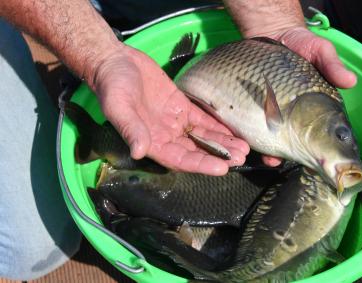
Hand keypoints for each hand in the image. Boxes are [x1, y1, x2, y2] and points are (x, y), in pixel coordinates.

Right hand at [92, 45, 248, 175]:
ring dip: (222, 143)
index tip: (222, 168)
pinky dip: (217, 126)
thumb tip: (139, 151)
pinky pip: (201, 119)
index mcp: (150, 142)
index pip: (180, 159)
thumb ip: (130, 129)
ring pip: (202, 136)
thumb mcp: (118, 107)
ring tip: (243, 147)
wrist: (115, 62)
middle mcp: (165, 136)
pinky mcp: (180, 106)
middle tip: (241, 158)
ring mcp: (174, 122)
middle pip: (196, 151)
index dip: (201, 164)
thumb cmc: (111, 86)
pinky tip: (233, 131)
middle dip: (218, 155)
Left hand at [249, 27, 357, 166]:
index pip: (318, 133)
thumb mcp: (319, 50)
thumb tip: (350, 81)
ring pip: (271, 138)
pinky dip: (248, 135)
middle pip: (293, 142)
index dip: (317, 149)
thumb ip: (332, 65)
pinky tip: (246, 141)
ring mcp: (270, 112)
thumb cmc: (301, 44)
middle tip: (282, 162)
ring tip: (266, 158)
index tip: (316, 159)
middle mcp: (292, 115)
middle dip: (289, 155)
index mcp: (312, 109)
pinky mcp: (252, 106)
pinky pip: (250, 124)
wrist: (271, 33)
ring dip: (269, 151)